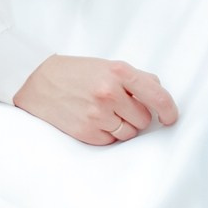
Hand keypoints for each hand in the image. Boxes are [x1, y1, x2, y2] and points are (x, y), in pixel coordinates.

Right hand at [13, 56, 178, 145]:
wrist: (38, 83)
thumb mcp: (107, 66)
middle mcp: (110, 93)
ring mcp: (98, 114)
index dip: (169, 110)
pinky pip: (111, 141)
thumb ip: (135, 79)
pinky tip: (93, 121)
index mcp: (118, 72)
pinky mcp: (87, 132)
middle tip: (118, 106)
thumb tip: (159, 96)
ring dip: (123, 126)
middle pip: (144, 119)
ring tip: (104, 113)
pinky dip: (107, 134)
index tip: (170, 117)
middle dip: (136, 115)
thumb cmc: (76, 73)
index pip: (157, 95)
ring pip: (129, 133)